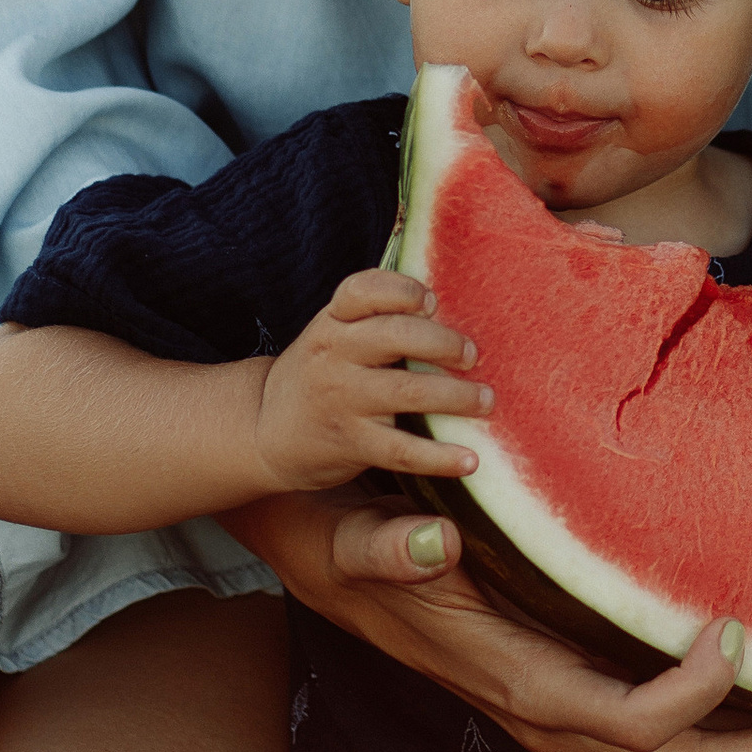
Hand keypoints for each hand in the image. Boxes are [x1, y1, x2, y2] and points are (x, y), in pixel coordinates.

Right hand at [232, 488, 751, 751]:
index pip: (625, 722)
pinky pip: (662, 718)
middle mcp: (549, 712)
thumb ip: (388, 551)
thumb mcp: (356, 541)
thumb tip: (430, 547)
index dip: (690, 694)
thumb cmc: (350, 544)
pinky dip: (725, 714)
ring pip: (677, 751)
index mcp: (516, 685)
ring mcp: (564, 705)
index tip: (732, 629)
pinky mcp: (572, 681)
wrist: (322, 558)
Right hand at [247, 273, 492, 496]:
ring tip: (486, 401)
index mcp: (334, 321)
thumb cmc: (322, 373)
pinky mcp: (350, 443)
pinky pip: (402, 450)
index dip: (401, 291)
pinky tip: (471, 460)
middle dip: (444, 343)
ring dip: (456, 396)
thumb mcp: (334, 334)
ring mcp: (341, 399)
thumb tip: (453, 309)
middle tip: (473, 355)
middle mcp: (334, 354)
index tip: (432, 301)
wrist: (265, 430)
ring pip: (407, 391)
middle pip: (395, 336)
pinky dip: (440, 457)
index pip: (362, 291)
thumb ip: (378, 319)